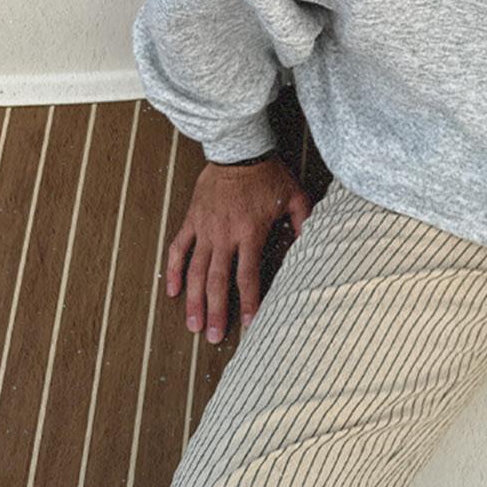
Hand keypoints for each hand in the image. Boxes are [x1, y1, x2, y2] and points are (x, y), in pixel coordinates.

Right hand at [165, 157, 311, 345]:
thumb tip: (315, 246)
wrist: (238, 150)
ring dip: (194, 299)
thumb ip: (305, 222)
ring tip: (192, 324)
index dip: (249, 302)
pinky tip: (172, 290)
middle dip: (215, 311)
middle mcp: (224, 235)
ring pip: (196, 270)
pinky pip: (178, 248)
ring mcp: (205, 228)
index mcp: (249, 233)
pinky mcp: (192, 219)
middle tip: (212, 336)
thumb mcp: (295, 197)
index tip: (249, 325)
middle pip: (217, 281)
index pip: (248, 276)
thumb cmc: (268, 173)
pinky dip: (174, 270)